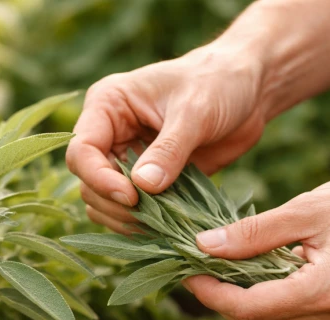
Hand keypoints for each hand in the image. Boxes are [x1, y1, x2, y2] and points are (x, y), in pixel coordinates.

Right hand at [65, 42, 267, 233]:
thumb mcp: (195, 111)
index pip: (81, 151)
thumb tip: (142, 188)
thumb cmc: (218, 83)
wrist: (248, 89)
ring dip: (129, 219)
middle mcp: (109, 135)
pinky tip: (170, 227)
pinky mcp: (148, 182)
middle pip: (89, 184)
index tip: (132, 197)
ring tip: (163, 222)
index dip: (99, 179)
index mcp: (107, 106)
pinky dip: (147, 224)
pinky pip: (134, 212)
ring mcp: (127, 161)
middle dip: (116, 205)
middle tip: (152, 215)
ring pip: (106, 204)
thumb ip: (169, 150)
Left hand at [182, 158, 329, 319]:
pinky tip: (262, 271)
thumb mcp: (306, 208)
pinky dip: (273, 301)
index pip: (250, 309)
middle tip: (202, 270)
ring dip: (246, 304)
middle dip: (224, 303)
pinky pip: (297, 319)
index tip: (187, 273)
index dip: (211, 295)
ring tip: (227, 268)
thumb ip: (253, 233)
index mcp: (327, 292)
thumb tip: (204, 246)